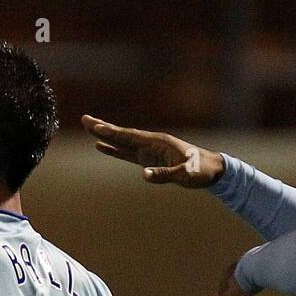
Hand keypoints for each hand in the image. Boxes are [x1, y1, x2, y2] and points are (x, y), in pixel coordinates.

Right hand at [81, 114, 223, 187]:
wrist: (211, 170)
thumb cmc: (200, 170)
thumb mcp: (185, 174)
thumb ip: (165, 174)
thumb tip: (144, 175)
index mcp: (158, 142)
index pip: (130, 137)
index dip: (113, 133)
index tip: (96, 127)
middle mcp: (151, 143)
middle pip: (122, 135)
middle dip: (103, 128)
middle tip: (84, 120)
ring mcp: (149, 150)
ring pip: (122, 142)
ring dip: (106, 136)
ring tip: (89, 128)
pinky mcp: (149, 159)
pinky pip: (127, 154)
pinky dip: (114, 150)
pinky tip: (101, 147)